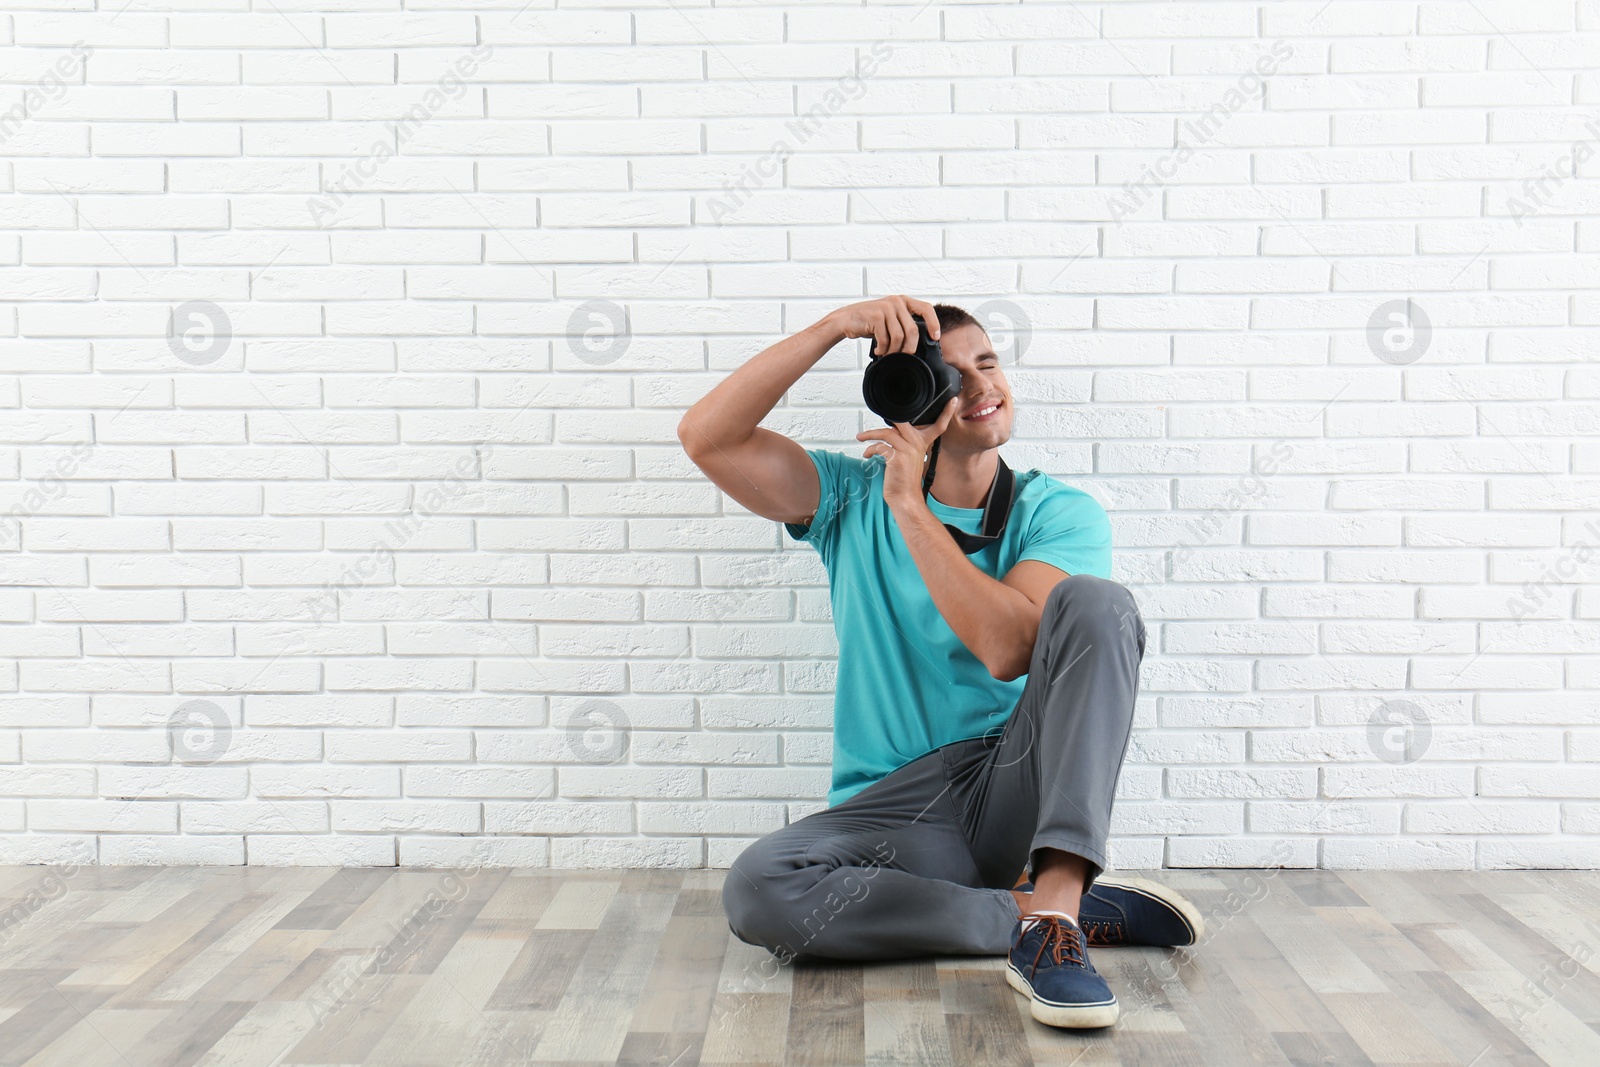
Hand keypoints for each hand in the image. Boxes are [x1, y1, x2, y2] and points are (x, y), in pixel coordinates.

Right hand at [825, 294, 940, 357]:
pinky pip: (885, 339)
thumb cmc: (869, 321)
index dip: (934, 324)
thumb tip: (920, 342)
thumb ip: (904, 324)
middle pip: (912, 330)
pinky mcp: (876, 316)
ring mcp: (886, 307)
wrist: (846, 319)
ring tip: (886, 352)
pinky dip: (883, 349)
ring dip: (893, 350)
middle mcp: (896, 302)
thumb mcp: (890, 319)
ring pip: (899, 337)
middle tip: (903, 356)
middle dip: (909, 348)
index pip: (926, 309)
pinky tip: (878, 349)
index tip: (935, 337)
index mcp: (903, 301)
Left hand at [857, 395, 961, 508]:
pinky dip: (870, 449)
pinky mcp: (897, 457)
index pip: (939, 425)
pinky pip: (880, 446)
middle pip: (903, 420)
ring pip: (887, 432)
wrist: (904, 498)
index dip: (946, 412)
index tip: (952, 400)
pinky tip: (867, 454)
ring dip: (870, 434)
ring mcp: (908, 450)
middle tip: (878, 416)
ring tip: (861, 437)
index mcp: (923, 443)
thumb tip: (892, 430)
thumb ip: (905, 442)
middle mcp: (917, 444)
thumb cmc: (904, 479)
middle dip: (888, 417)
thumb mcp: (909, 458)